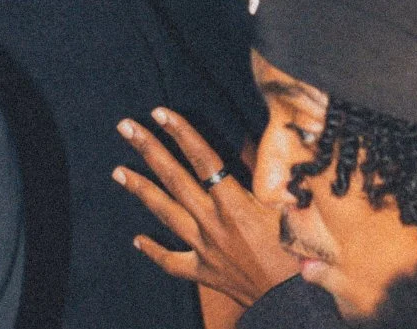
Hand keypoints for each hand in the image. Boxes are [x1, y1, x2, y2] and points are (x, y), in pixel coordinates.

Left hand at [113, 107, 298, 306]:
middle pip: (174, 179)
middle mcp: (213, 223)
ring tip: (118, 171)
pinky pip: (172, 261)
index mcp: (235, 204)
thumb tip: (254, 144)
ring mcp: (204, 248)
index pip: (203, 159)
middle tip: (125, 127)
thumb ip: (269, 177)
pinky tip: (137, 240)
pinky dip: (153, 250)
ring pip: (166, 213)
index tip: (161, 113)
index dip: (181, 133)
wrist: (293, 304)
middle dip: (149, 150)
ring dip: (141, 190)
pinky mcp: (204, 272)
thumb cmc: (298, 255)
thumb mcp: (291, 209)